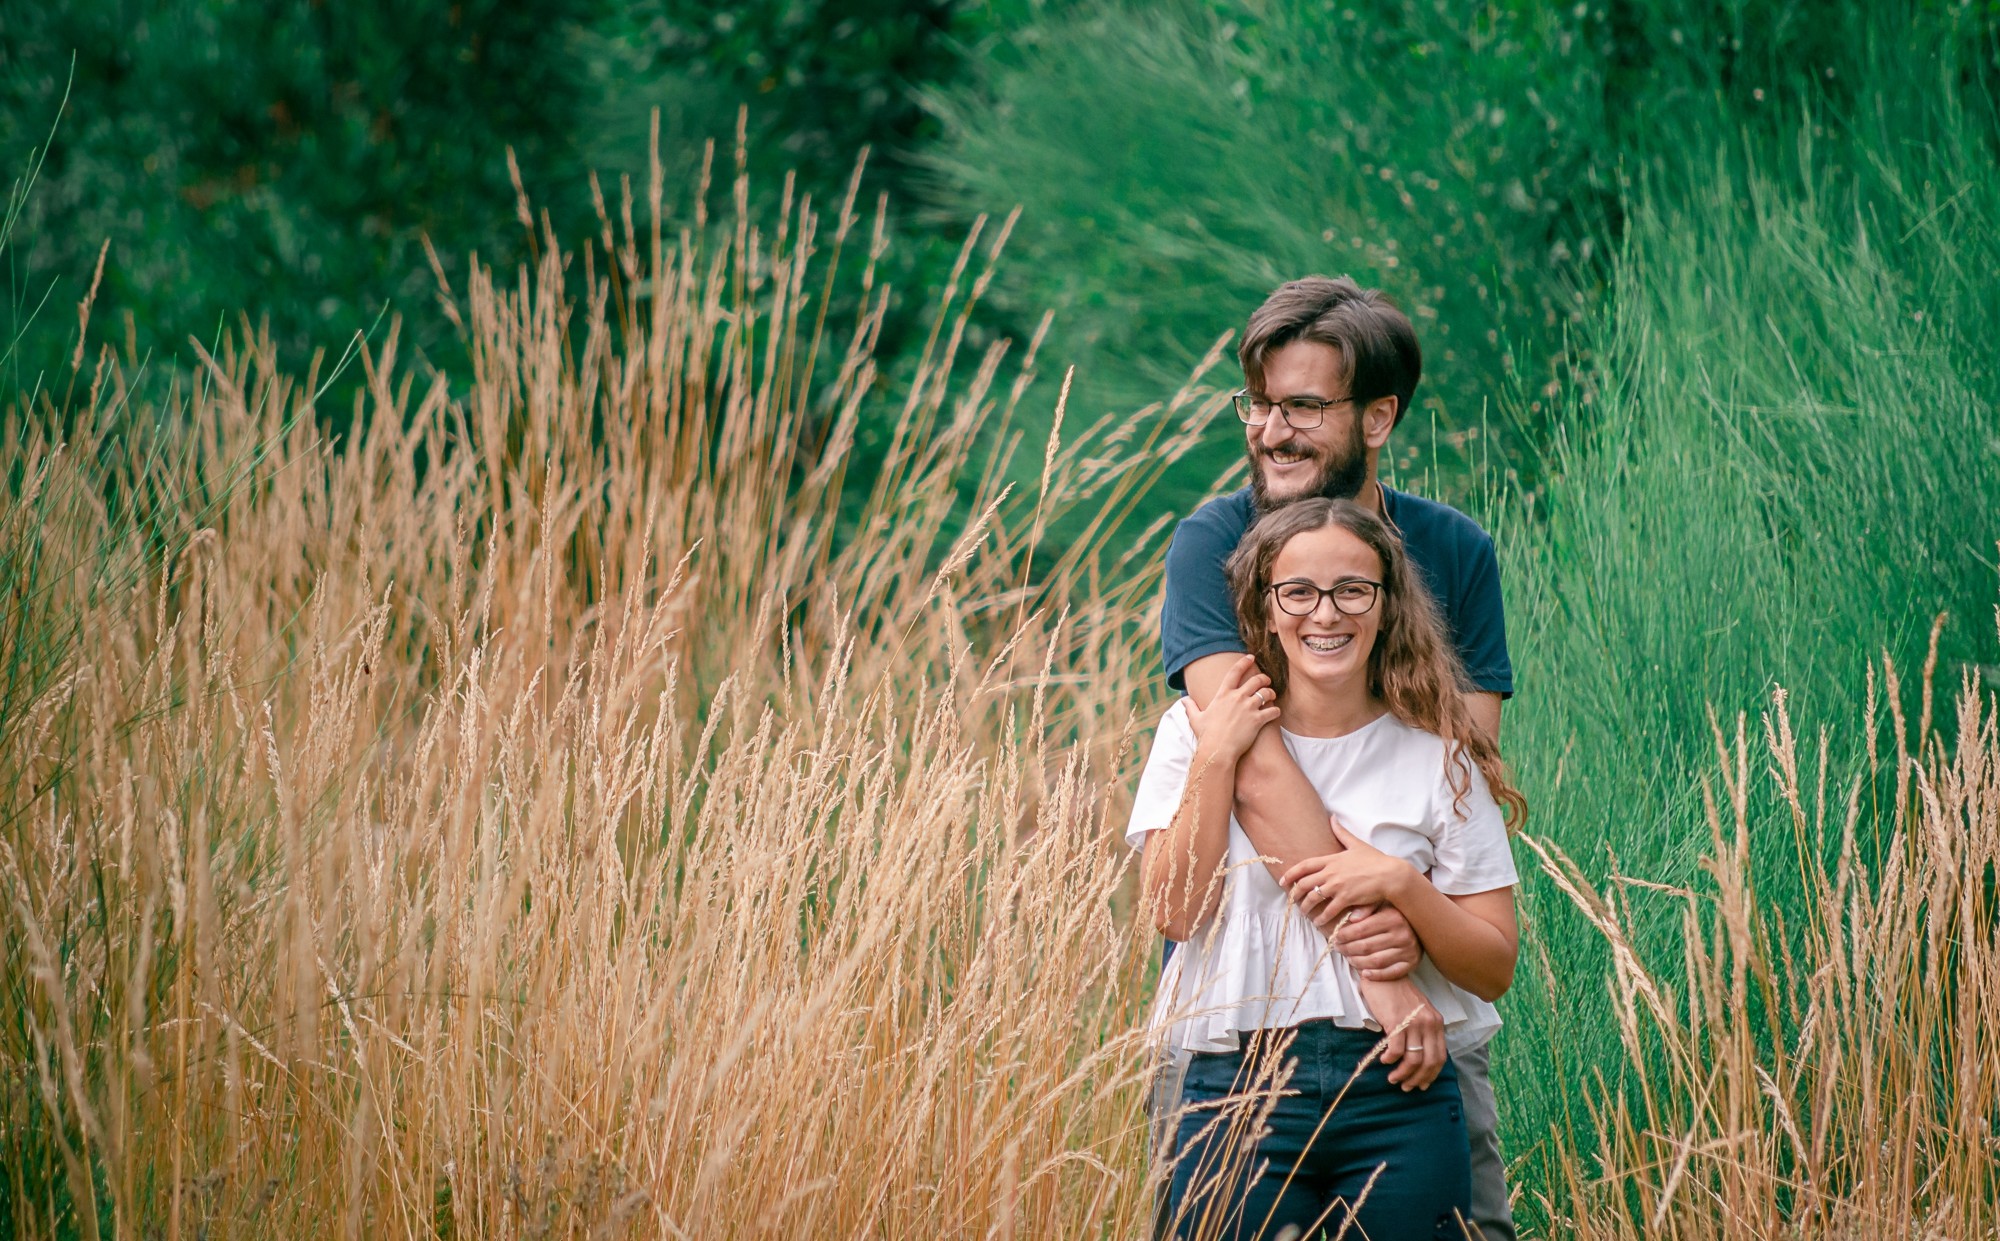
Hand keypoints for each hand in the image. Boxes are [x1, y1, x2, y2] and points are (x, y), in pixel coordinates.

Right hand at [1182, 654, 1278, 763]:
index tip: (1250, 658)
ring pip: (1266, 693)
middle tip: (1266, 680)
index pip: (1234, 672)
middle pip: (1256, 680)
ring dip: (1271, 693)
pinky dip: (1276, 711)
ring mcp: (1248, 708)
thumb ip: (1190, 707)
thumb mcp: (1195, 719)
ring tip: (1272, 695)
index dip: (1243, 663)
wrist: (1217, 750)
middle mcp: (1237, 698)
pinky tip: (1276, 713)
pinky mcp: (1257, 720)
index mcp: (1223, 695)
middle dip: (1263, 678)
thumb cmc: (1206, 735)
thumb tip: (1183, 700)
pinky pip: (1273, 711)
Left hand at [1281, 816, 1416, 931]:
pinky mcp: (1346, 898)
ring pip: (1313, 898)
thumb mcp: (1356, 844)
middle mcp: (1331, 872)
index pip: (1304, 865)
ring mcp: (1337, 885)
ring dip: (1306, 907)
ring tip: (1305, 913)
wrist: (1390, 874)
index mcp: (1332, 859)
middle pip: (1304, 883)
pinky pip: (1328, 910)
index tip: (1283, 881)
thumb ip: (1342, 833)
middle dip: (1295, 894)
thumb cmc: (1375, 860)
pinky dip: (1321, 918)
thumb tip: (1333, 818)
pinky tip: (1319, 923)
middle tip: (1292, 901)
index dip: (1291, 874)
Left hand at [1332, 904, 1420, 979]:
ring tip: (1348, 959)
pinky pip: (1390, 973)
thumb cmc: (1392, 916)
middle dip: (1347, 949)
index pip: (1361, 929)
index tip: (1335, 937)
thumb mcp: (1381, 906)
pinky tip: (1364, 974)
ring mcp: (1409, 950)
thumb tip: (1352, 918)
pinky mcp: (1412, 963)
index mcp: (1393, 917)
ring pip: (1375, 961)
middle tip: (1338, 948)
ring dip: (1358, 962)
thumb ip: (1366, 908)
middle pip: (1366, 946)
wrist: (1419, 929)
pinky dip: (1375, 975)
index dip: (1344, 935)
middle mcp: (1403, 934)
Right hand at [1357, 976, 1446, 1090]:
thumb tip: (1419, 1057)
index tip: (1422, 1085)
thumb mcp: (1418, 1012)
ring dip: (1403, 1073)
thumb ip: (1423, 1030)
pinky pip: (1396, 1049)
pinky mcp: (1397, 1021)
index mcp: (1437, 1023)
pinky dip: (1390, 1060)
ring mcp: (1414, 1022)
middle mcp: (1429, 1023)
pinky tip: (1384, 1060)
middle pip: (1429, 1061)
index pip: (1440, 1056)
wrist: (1384, 974)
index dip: (1431, 1074)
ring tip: (1393, 1079)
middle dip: (1418, 1079)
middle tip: (1406, 1087)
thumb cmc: (1398, 994)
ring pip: (1413, 1059)